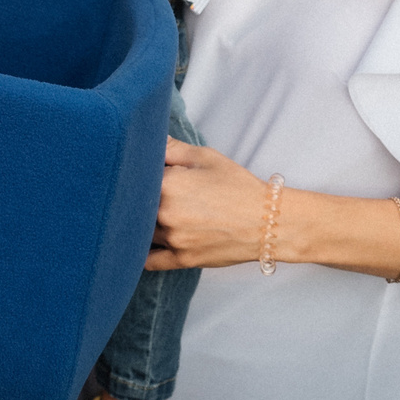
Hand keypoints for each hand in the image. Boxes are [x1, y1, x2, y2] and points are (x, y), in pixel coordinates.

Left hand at [145, 140, 272, 270]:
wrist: (268, 221)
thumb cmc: (237, 186)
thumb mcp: (205, 158)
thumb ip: (171, 147)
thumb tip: (146, 137)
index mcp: (167, 184)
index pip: (133, 179)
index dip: (132, 177)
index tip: (133, 176)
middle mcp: (164, 213)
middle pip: (132, 207)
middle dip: (133, 201)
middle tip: (137, 197)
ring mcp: (172, 239)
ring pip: (139, 232)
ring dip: (138, 224)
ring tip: (142, 216)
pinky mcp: (182, 260)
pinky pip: (149, 261)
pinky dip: (142, 253)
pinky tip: (143, 243)